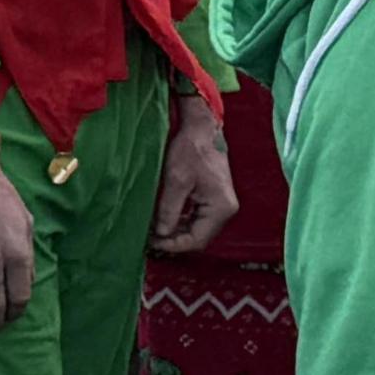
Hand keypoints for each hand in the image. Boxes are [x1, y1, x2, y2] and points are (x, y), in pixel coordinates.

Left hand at [151, 97, 238, 255]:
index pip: (198, 239)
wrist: (201, 130)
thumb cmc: (190, 150)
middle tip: (148, 239)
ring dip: (175, 231)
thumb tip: (161, 233)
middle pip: (198, 236)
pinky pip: (196, 218)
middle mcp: (225, 209)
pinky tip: (162, 219)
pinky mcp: (213, 199)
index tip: (152, 243)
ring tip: (152, 231)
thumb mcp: (175, 180)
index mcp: (221, 207)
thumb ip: (169, 209)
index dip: (174, 245)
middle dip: (174, 240)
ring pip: (196, 228)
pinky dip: (179, 221)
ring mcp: (220, 205)